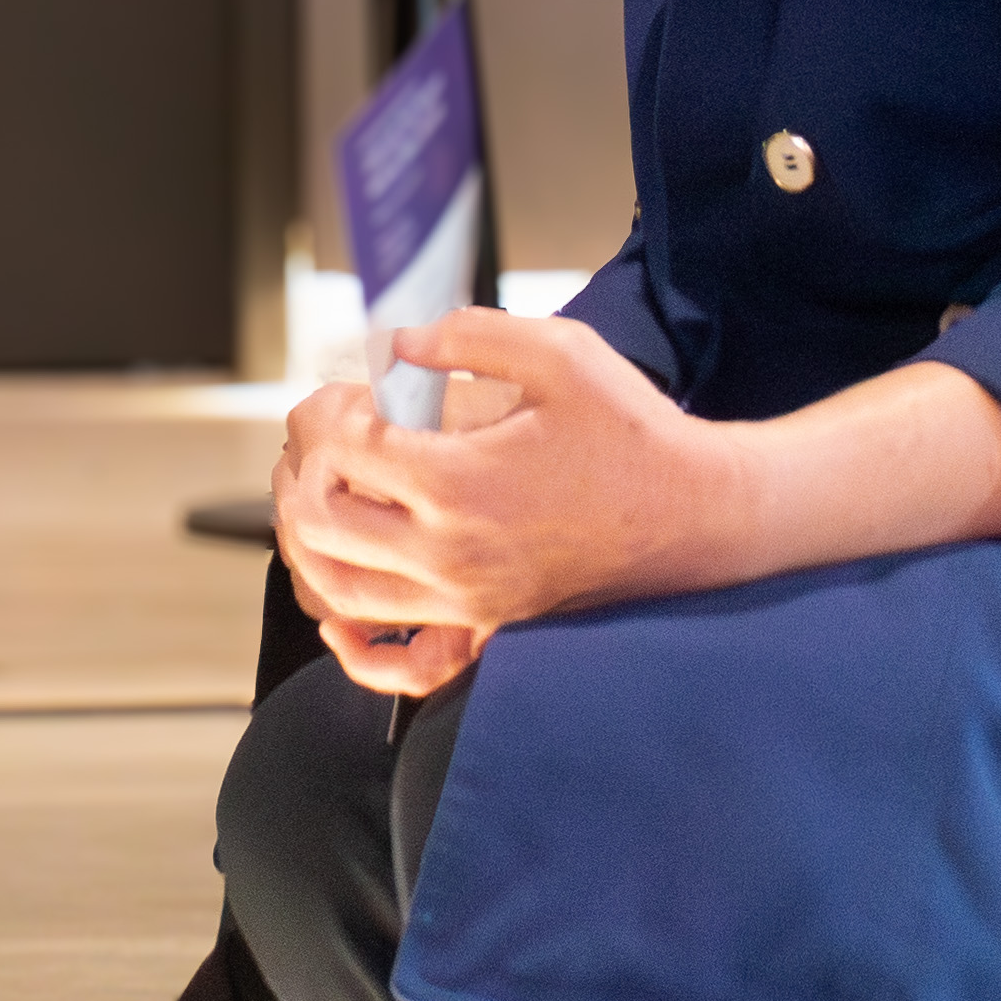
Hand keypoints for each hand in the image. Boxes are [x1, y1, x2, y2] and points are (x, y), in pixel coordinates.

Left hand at [274, 309, 732, 672]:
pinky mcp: (488, 632)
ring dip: (304, 545)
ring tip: (313, 501)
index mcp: (458, 482)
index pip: (342, 450)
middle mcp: (450, 554)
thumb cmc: (633, 434)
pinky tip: (339, 616)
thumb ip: (468, 335)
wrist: (700, 515)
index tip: (347, 391)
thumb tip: (396, 345)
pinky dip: (355, 651)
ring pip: (340, 593)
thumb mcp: (560, 353)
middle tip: (316, 440)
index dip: (325, 411)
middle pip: (321, 522)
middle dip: (300, 470)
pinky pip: (402, 666)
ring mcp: (466, 603)